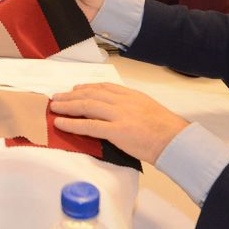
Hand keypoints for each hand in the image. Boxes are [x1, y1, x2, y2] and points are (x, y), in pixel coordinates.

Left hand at [48, 83, 189, 164]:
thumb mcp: (147, 108)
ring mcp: (119, 115)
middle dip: (71, 95)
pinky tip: (61, 123)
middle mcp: (123, 101)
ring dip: (67, 106)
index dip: (86, 87)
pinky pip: (89, 126)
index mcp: (131, 95)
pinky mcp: (116, 131)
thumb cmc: (165, 130)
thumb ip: (131, 106)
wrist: (174, 140)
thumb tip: (116, 111)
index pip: (104, 87)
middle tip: (56, 97)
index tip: (75, 88)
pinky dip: (72, 124)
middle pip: (91, 94)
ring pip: (87, 106)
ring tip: (54, 107)